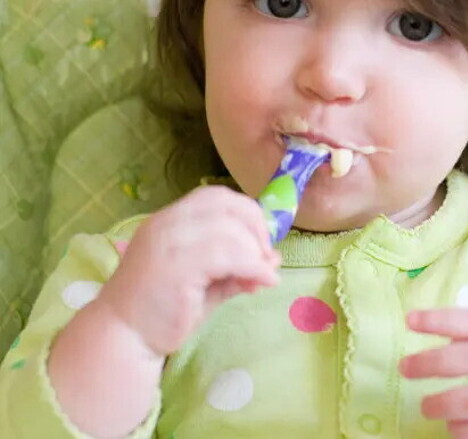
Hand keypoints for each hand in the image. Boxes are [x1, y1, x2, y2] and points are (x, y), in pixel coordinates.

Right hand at [97, 185, 280, 355]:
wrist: (124, 338)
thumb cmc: (164, 311)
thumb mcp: (208, 283)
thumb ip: (237, 268)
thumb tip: (274, 260)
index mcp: (171, 220)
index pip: (217, 197)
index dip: (248, 214)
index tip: (262, 244)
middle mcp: (168, 223)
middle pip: (227, 205)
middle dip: (257, 229)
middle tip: (266, 259)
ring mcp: (169, 242)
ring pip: (230, 231)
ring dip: (256, 253)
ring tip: (263, 277)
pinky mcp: (176, 267)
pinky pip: (227, 256)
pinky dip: (253, 267)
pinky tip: (262, 283)